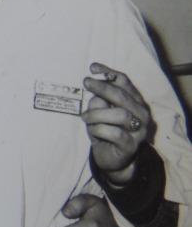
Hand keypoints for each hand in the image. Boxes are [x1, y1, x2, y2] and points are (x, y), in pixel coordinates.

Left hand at [82, 62, 151, 182]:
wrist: (112, 158)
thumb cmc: (105, 130)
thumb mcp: (100, 111)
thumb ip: (100, 98)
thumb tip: (94, 83)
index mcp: (135, 102)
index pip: (124, 82)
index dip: (108, 73)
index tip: (92, 68)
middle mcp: (141, 114)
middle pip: (122, 96)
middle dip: (102, 87)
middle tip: (86, 82)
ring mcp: (139, 131)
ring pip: (119, 115)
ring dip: (97, 114)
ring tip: (85, 118)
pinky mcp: (131, 146)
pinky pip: (115, 133)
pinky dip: (99, 129)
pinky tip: (92, 130)